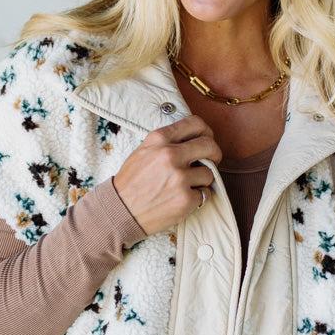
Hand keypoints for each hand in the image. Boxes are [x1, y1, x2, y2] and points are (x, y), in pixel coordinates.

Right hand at [113, 115, 222, 235]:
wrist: (120, 210)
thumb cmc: (131, 181)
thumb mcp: (143, 151)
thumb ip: (167, 142)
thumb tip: (195, 138)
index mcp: (159, 139)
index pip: (195, 124)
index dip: (206, 131)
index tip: (207, 139)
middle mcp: (170, 155)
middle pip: (209, 146)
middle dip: (214, 154)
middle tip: (211, 161)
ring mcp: (179, 178)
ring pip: (210, 173)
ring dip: (202, 180)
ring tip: (187, 185)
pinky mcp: (185, 199)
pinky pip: (206, 194)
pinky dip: (198, 197)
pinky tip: (182, 198)